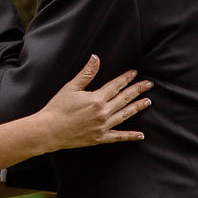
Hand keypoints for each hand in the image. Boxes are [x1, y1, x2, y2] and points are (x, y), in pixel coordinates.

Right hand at [37, 57, 151, 151]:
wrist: (49, 130)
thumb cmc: (57, 108)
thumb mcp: (71, 87)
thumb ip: (86, 73)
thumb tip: (96, 58)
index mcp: (97, 99)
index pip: (116, 86)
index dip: (126, 78)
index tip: (135, 73)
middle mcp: (103, 113)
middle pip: (124, 99)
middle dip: (138, 90)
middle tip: (149, 84)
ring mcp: (103, 127)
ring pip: (125, 115)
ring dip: (137, 107)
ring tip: (148, 101)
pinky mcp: (100, 138)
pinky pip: (118, 137)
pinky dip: (130, 136)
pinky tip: (140, 135)